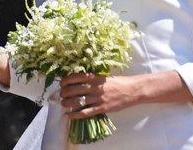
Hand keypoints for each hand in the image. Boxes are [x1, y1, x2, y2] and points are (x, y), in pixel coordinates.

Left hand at [60, 70, 192, 118]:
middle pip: (73, 89)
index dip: (65, 80)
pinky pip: (85, 112)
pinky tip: (69, 115)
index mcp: (94, 77)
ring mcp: (98, 98)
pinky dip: (75, 114)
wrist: (132, 90)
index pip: (75, 77)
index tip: (61, 83)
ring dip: (67, 103)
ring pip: (77, 101)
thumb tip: (78, 80)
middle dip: (64, 92)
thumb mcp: (103, 76)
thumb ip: (91, 78)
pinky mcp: (102, 108)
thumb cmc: (117, 82)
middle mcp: (94, 87)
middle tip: (60, 95)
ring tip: (63, 104)